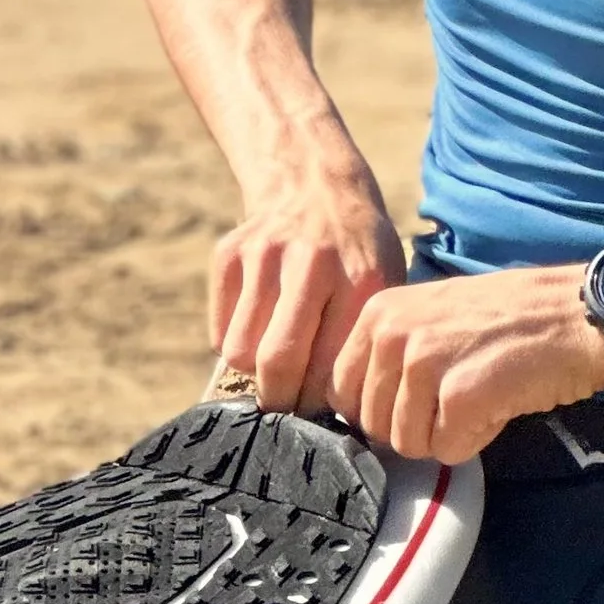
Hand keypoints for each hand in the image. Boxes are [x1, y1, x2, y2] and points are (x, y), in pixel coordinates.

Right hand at [211, 164, 405, 414]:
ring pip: (240, 352)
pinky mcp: (230, 252)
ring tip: (279, 360)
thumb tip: (343, 420)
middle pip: (278, 363)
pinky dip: (235, 343)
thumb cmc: (357, 256)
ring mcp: (265, 252)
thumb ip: (363, 343)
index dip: (323, 404)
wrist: (316, 184)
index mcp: (362, 278)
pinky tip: (261, 326)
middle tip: (290, 405)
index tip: (324, 410)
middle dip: (281, 401)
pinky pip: (220, 333)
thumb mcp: (382, 288)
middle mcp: (312, 261)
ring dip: (256, 373)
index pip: (331, 369)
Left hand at [332, 265, 603, 463]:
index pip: (341, 393)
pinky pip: (447, 451)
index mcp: (378, 313)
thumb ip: (389, 353)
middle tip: (457, 395)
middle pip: (374, 426)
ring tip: (479, 394)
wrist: (575, 313)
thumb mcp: (429, 316)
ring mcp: (424, 362)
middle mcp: (392, 333)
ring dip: (445, 434)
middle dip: (414, 426)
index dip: (378, 410)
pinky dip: (475, 439)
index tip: (417, 400)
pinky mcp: (460, 395)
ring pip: (407, 445)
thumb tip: (359, 412)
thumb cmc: (506, 318)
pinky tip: (497, 404)